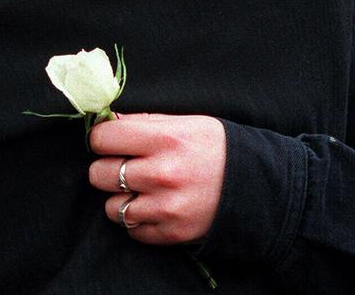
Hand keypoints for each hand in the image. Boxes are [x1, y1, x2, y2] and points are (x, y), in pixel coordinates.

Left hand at [89, 113, 225, 244]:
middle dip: (107, 168)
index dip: (102, 139)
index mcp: (163, 139)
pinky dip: (136, 219)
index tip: (110, 141)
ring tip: (138, 188)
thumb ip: (143, 122)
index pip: (102, 139)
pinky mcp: (171, 232)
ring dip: (120, 197)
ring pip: (111, 207)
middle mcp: (161, 174)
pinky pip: (131, 230)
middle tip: (123, 165)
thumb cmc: (214, 147)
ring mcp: (166, 207)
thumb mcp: (183, 122)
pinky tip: (151, 205)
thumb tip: (107, 122)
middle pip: (100, 174)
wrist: (254, 185)